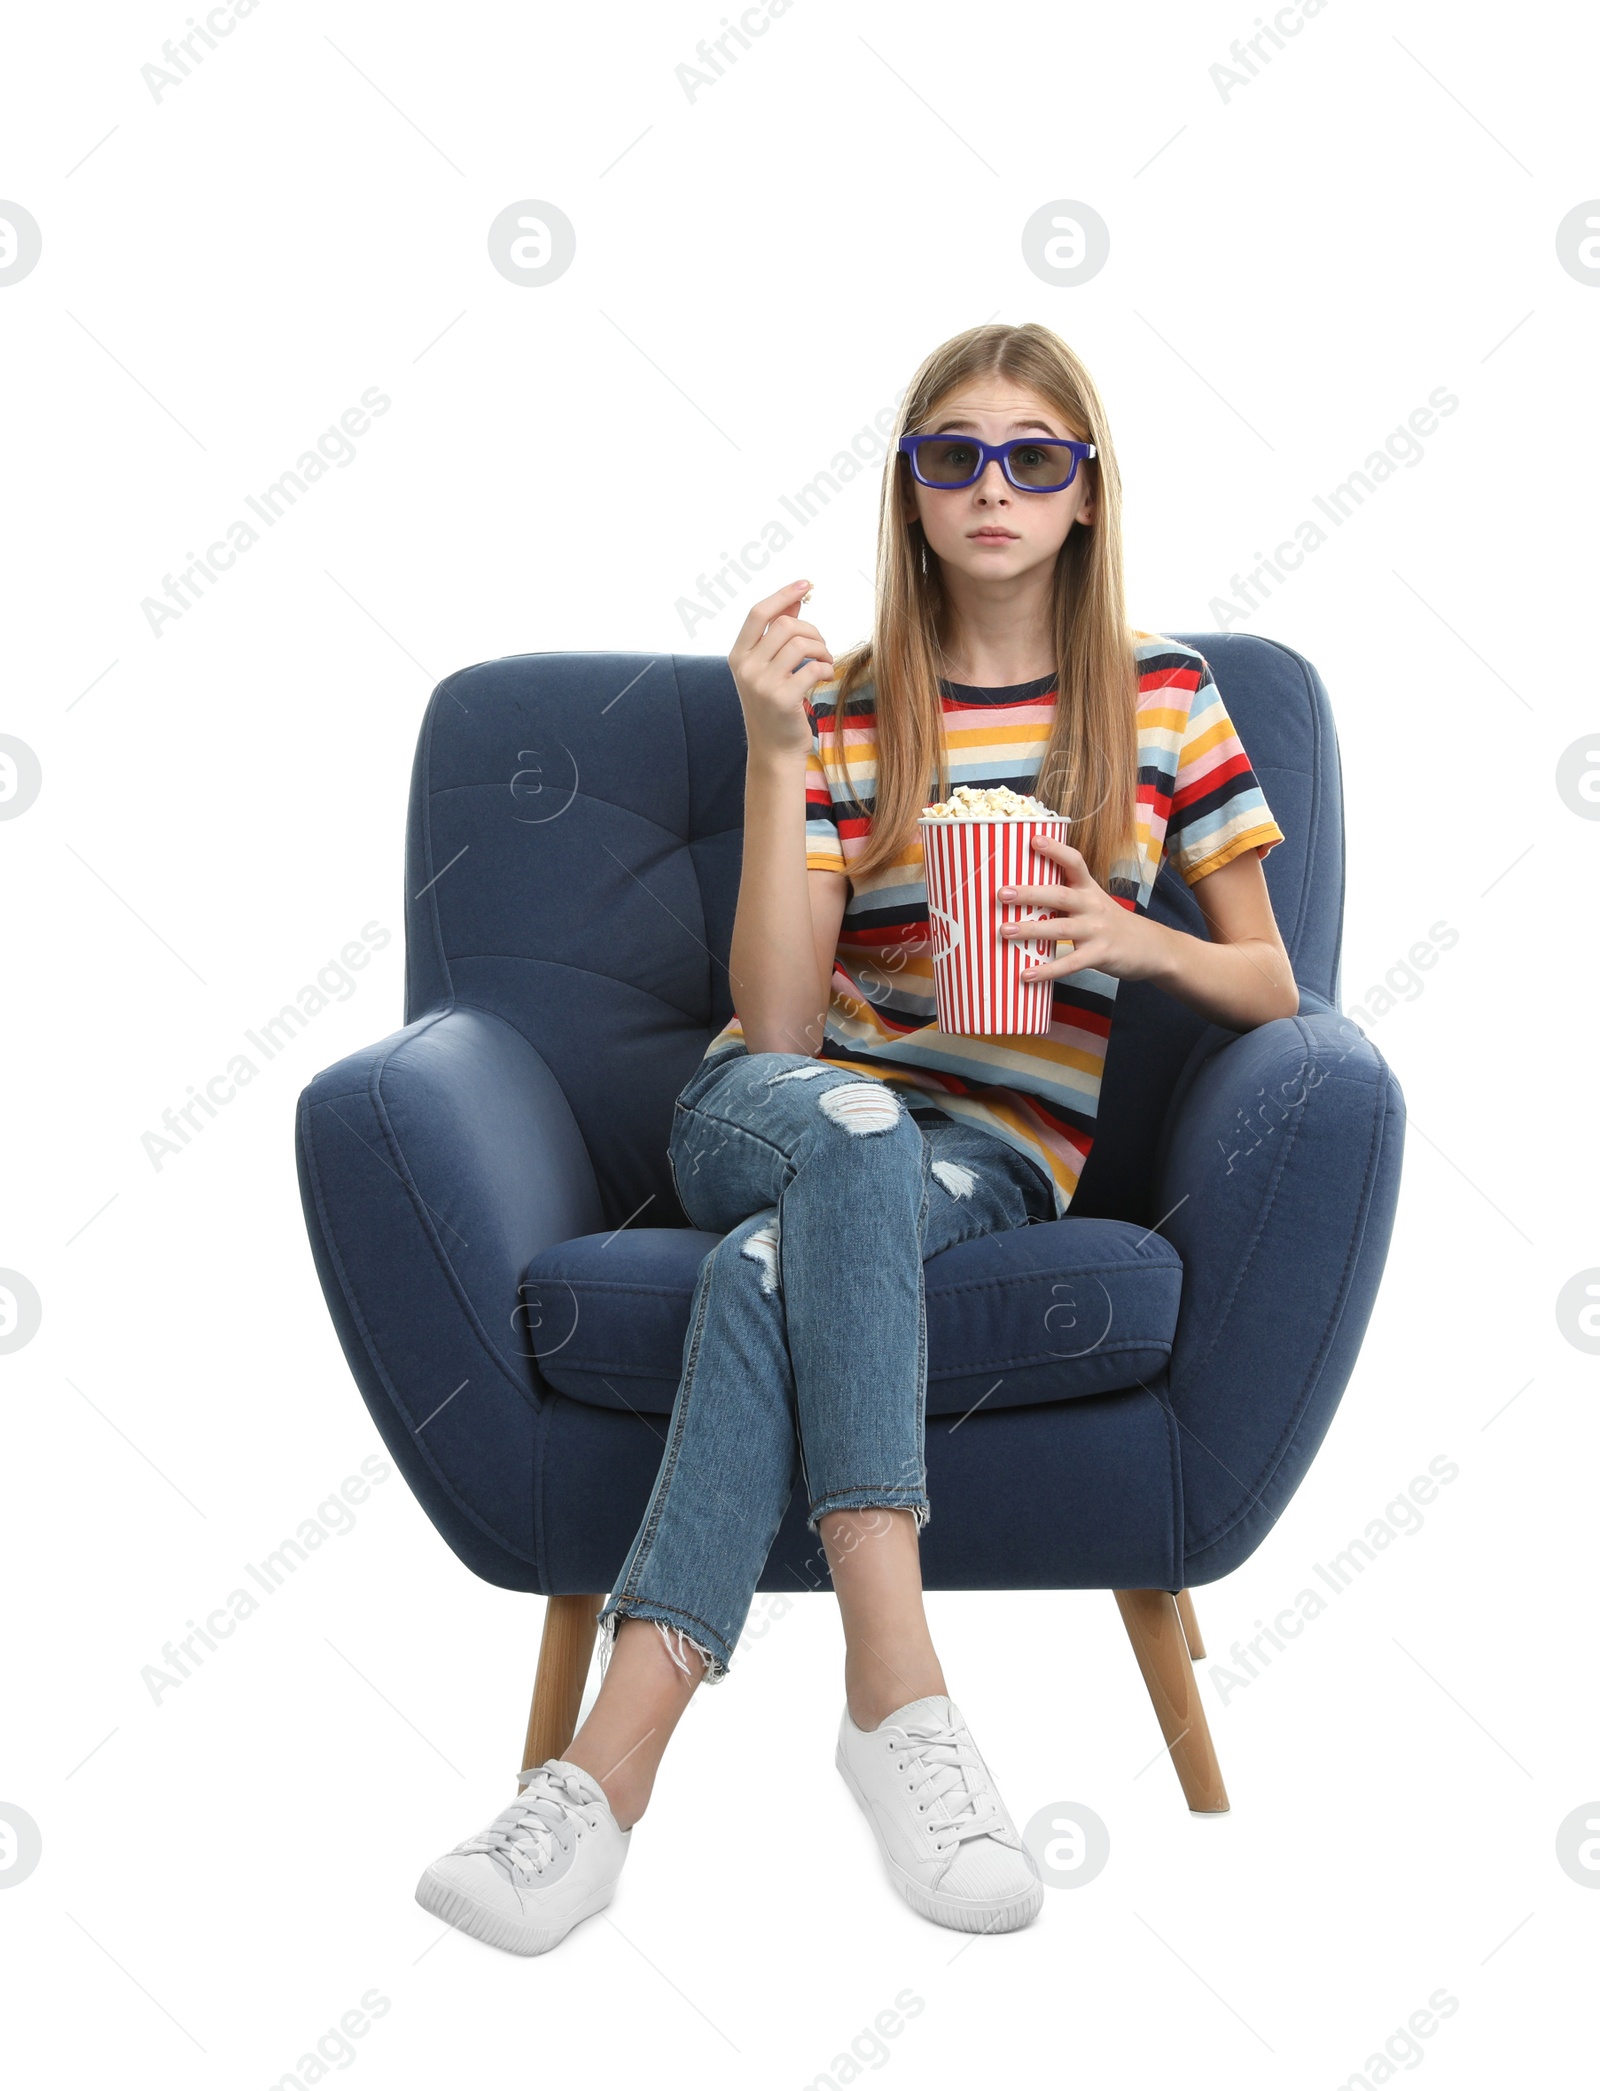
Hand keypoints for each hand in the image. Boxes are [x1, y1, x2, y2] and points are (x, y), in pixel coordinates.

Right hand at [729, 579, 835, 762]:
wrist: (774, 750)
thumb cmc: (775, 706)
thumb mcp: (768, 669)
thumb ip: (777, 637)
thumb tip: (795, 601)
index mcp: (738, 656)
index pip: (759, 613)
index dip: (784, 595)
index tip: (807, 584)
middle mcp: (745, 667)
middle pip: (785, 626)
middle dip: (812, 631)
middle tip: (821, 647)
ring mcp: (762, 683)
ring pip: (801, 644)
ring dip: (821, 649)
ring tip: (825, 662)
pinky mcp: (782, 698)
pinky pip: (812, 668)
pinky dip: (825, 669)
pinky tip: (825, 677)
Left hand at [995, 835, 1156, 983]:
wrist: (1152, 948)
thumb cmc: (1111, 924)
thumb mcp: (1094, 902)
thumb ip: (1066, 897)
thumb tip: (1022, 895)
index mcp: (1089, 888)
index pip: (1074, 862)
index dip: (1055, 850)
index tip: (1033, 840)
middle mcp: (1092, 905)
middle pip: (1060, 895)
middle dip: (1030, 893)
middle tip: (1002, 893)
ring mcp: (1097, 930)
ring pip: (1061, 929)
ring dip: (1031, 929)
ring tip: (1004, 930)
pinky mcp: (1100, 955)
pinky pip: (1070, 963)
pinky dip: (1046, 970)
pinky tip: (1025, 975)